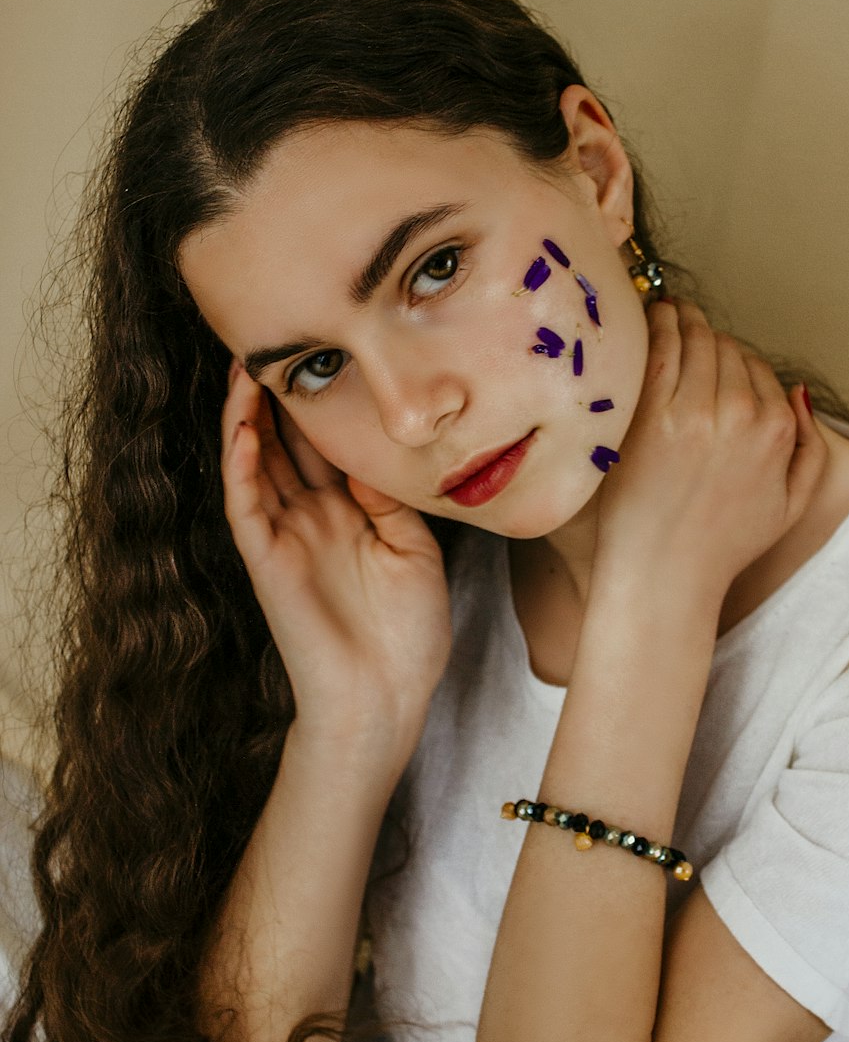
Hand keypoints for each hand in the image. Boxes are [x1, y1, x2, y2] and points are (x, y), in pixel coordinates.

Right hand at [220, 359, 451, 738]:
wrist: (385, 700)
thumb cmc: (409, 637)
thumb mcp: (415, 550)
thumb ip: (389, 497)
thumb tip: (369, 450)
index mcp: (350, 515)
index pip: (327, 447)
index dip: (321, 403)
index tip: (328, 353)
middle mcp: (312, 519)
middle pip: (286, 444)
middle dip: (278, 395)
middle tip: (275, 340)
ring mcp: (285, 538)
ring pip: (256, 463)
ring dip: (247, 416)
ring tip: (247, 366)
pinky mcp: (265, 560)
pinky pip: (245, 503)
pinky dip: (240, 463)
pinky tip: (243, 426)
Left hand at [592, 298, 828, 597]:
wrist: (664, 574)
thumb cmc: (723, 545)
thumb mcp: (791, 505)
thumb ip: (810, 447)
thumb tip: (798, 392)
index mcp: (775, 431)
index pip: (759, 369)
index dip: (737, 362)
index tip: (718, 360)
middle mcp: (739, 415)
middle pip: (727, 348)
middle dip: (712, 338)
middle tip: (692, 329)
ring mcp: (692, 412)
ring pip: (696, 339)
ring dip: (685, 319)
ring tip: (672, 313)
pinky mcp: (650, 415)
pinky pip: (659, 348)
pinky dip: (659, 325)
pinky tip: (653, 319)